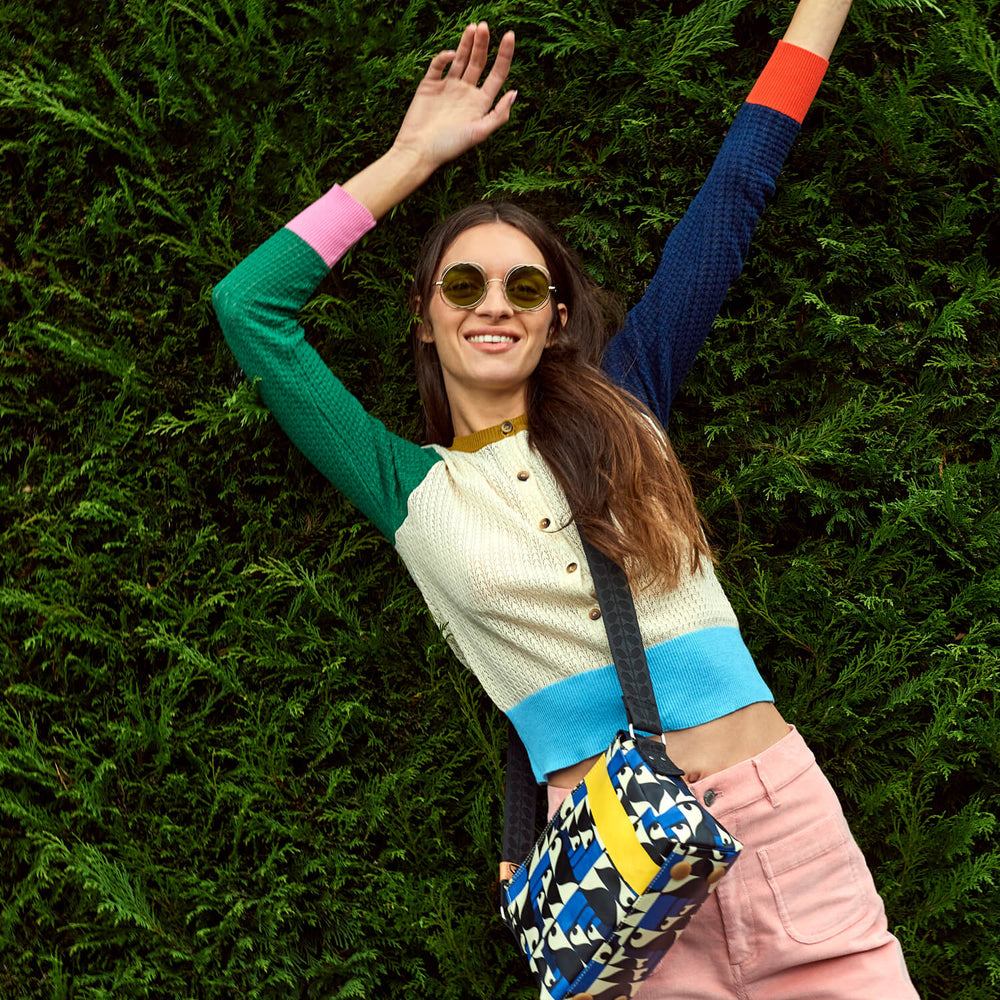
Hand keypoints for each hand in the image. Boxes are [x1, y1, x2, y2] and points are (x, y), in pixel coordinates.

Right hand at [391, 22, 515, 173]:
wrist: (419, 150)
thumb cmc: (449, 147)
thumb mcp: (479, 133)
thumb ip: (498, 115)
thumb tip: (515, 93)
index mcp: (480, 103)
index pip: (497, 74)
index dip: (504, 55)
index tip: (509, 35)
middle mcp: (466, 93)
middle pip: (479, 62)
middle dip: (483, 43)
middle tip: (484, 26)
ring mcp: (448, 87)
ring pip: (460, 59)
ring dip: (467, 43)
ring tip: (474, 26)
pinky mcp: (430, 85)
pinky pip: (439, 65)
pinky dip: (444, 57)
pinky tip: (451, 55)